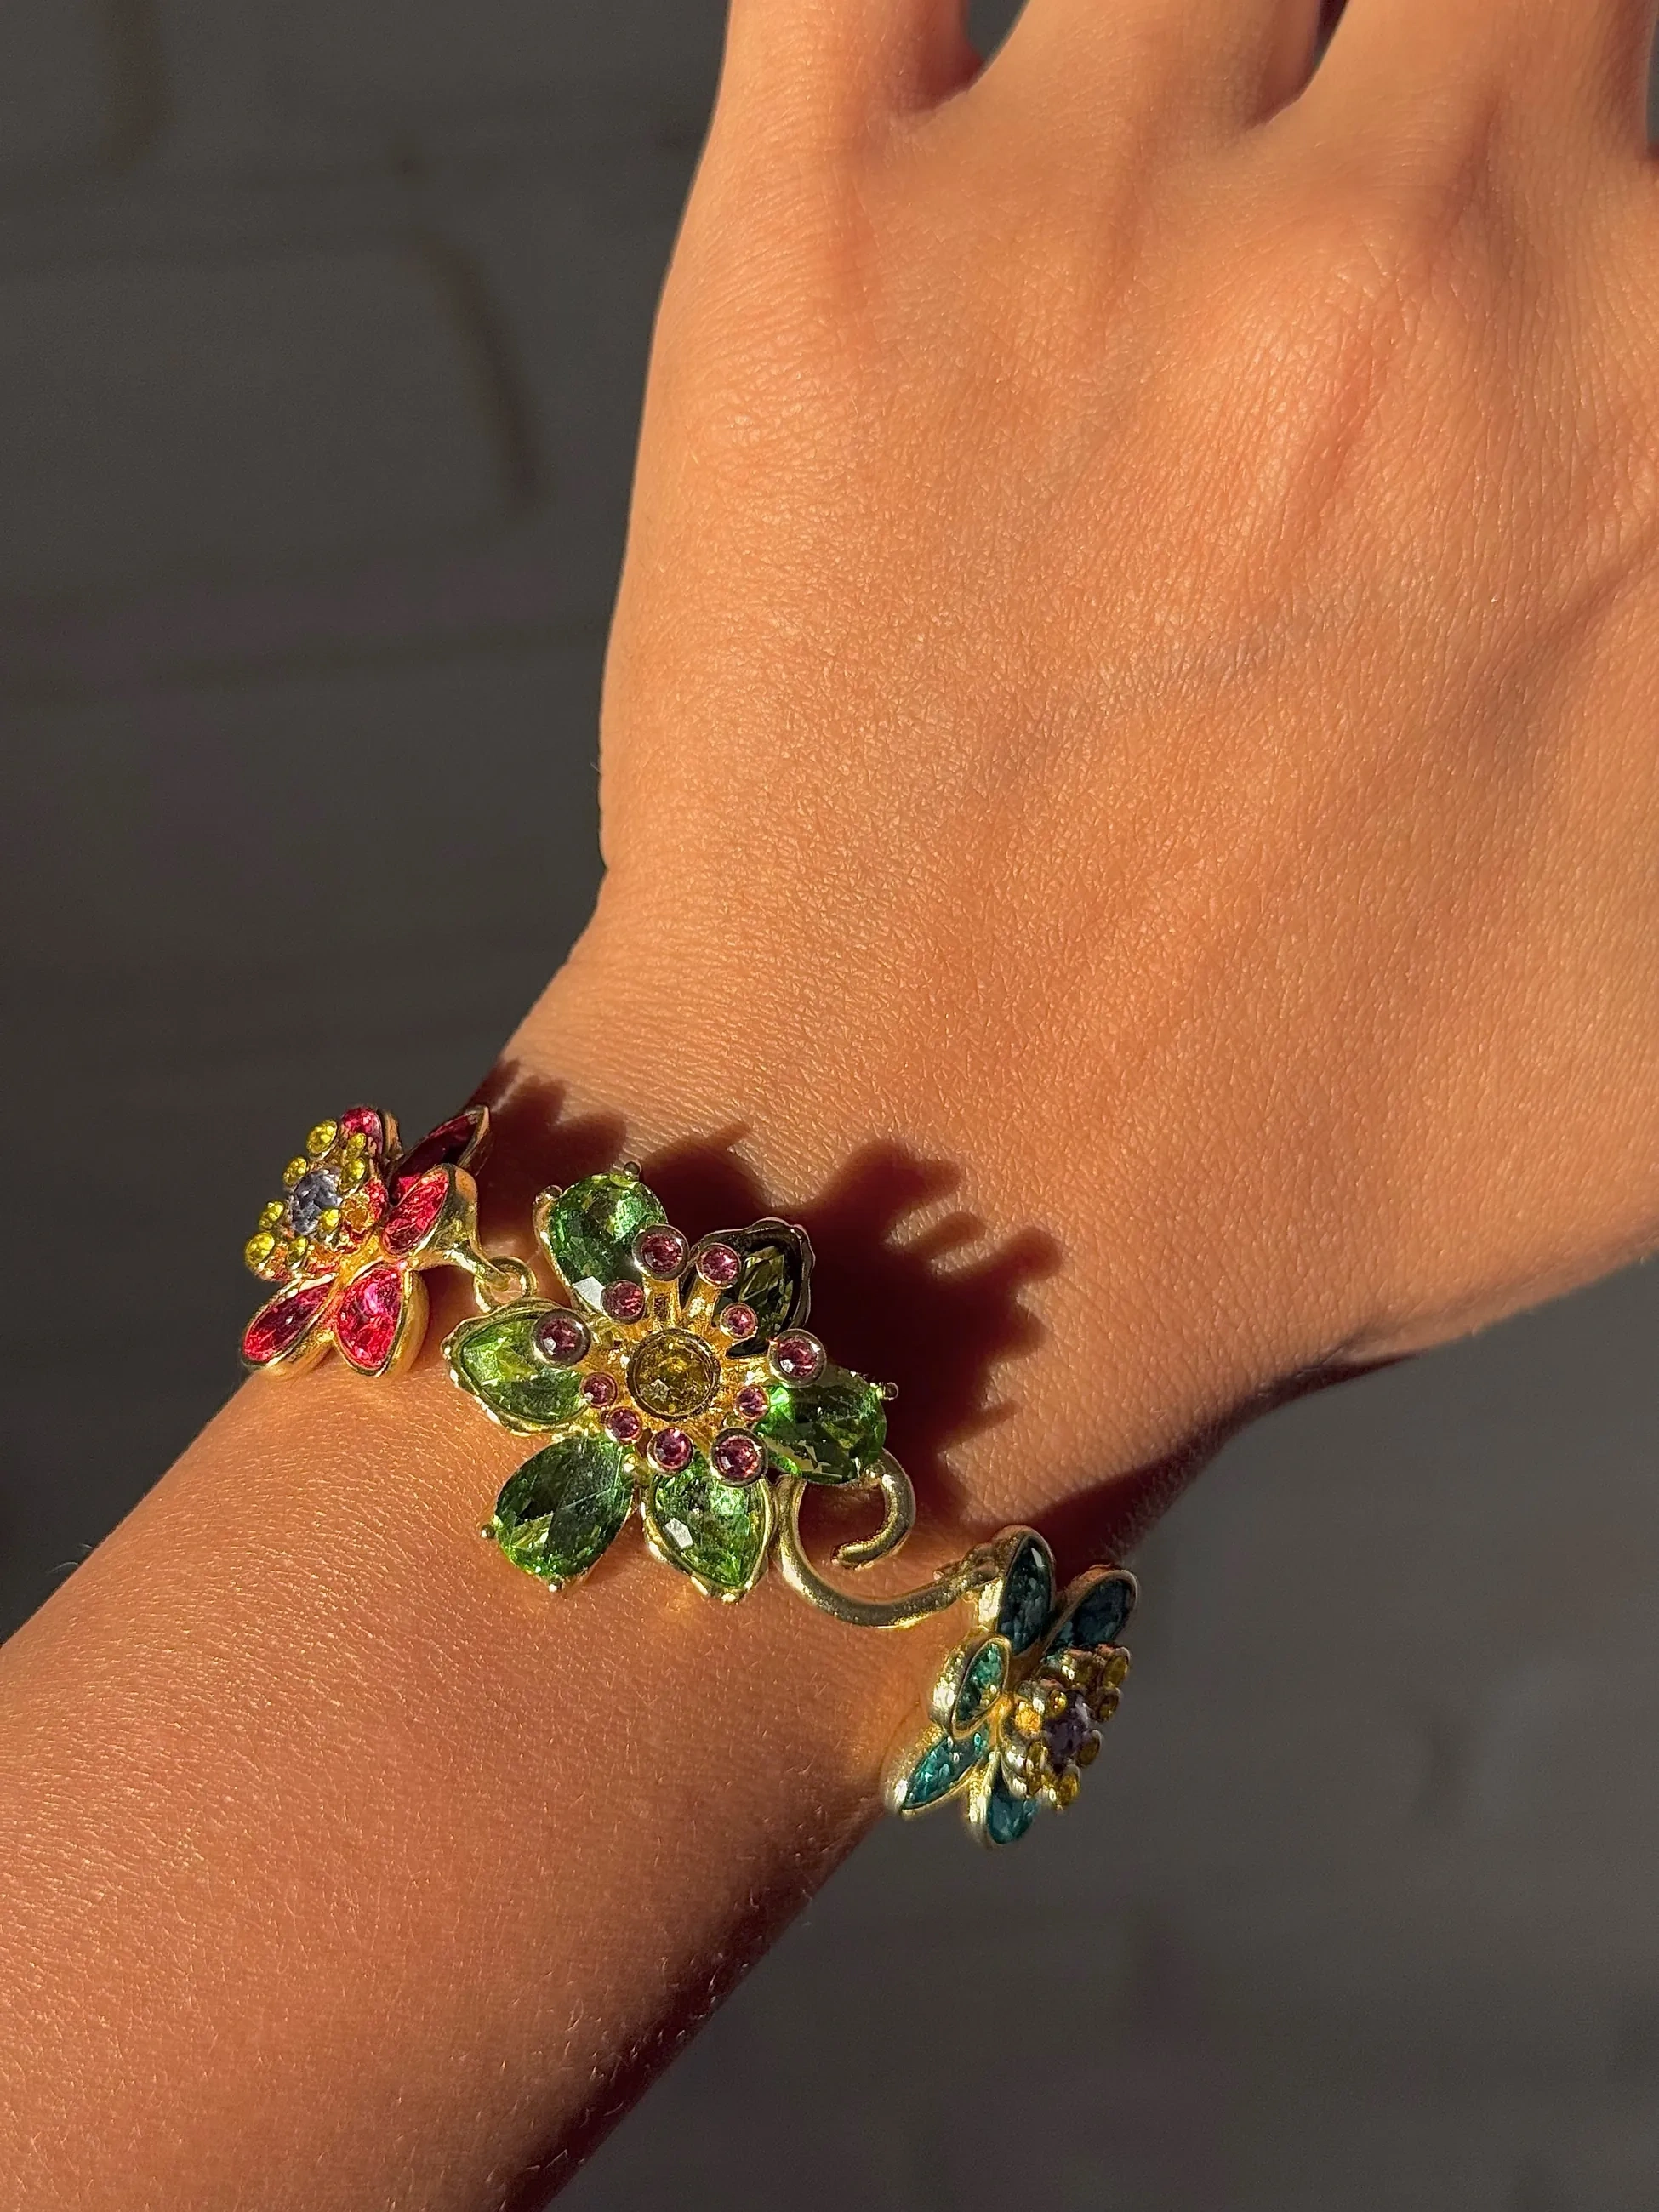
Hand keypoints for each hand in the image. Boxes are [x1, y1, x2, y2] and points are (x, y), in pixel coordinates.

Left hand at [518, 0, 1658, 1521]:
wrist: (933, 1232)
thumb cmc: (1328, 1150)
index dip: (1599, 198)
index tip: (1553, 267)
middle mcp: (1420, 251)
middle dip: (1487, 53)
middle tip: (1405, 202)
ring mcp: (1089, 223)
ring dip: (1236, 20)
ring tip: (1223, 154)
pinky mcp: (811, 253)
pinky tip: (973, 74)